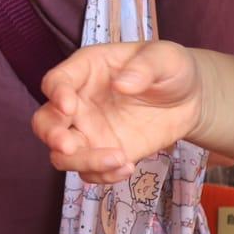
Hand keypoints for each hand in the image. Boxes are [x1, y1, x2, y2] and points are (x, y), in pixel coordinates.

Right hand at [33, 41, 203, 182]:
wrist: (189, 100)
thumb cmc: (170, 69)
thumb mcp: (165, 58)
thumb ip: (145, 67)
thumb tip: (122, 85)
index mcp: (84, 72)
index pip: (56, 82)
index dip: (56, 94)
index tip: (68, 106)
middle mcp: (77, 103)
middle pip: (45, 121)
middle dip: (51, 135)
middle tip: (67, 146)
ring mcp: (87, 131)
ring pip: (61, 153)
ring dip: (80, 161)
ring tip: (118, 159)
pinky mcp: (102, 153)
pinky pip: (89, 172)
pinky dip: (103, 175)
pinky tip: (128, 167)